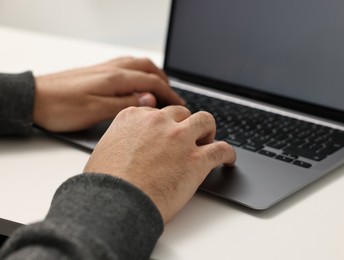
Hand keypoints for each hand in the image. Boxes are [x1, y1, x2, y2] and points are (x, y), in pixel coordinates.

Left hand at [33, 57, 184, 131]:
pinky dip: (138, 72)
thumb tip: (150, 99)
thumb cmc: (60, 107)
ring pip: (137, 65)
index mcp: (114, 78)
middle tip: (173, 97)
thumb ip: (125, 104)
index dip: (169, 94)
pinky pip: (125, 66)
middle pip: (147, 68)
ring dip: (153, 74)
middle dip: (164, 81)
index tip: (179, 105)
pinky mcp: (97, 73)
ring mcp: (104, 69)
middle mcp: (111, 69)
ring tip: (160, 88)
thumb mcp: (95, 111)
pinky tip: (136, 82)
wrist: (33, 98)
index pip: (152, 82)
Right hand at [83, 106, 235, 222]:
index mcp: (134, 117)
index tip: (168, 131)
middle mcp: (159, 122)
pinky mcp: (197, 159)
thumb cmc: (106, 184)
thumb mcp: (104, 150)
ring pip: (206, 121)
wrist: (116, 203)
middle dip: (186, 124)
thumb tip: (127, 146)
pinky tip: (228, 160)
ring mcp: (180, 138)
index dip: (165, 123)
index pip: (158, 112)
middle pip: (182, 113)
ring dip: (208, 131)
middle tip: (188, 138)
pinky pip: (222, 149)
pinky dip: (228, 154)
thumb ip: (121, 139)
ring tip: (209, 141)